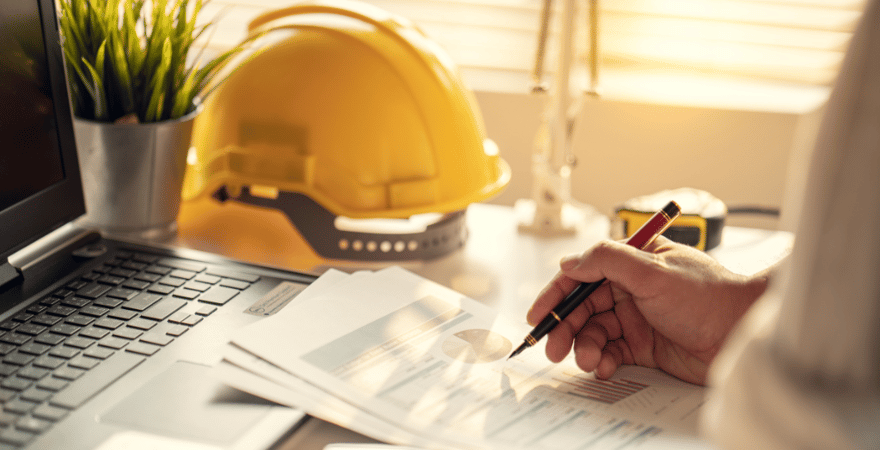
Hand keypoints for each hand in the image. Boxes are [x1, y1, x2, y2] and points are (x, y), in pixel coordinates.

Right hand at [527, 236, 767, 384]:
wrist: (743, 333)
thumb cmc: (710, 295)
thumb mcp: (653, 270)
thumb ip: (607, 260)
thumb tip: (570, 262)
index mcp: (630, 262)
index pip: (582, 275)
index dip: (556, 295)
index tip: (538, 315)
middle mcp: (630, 289)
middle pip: (582, 308)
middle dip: (565, 328)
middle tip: (553, 347)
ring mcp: (636, 318)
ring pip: (594, 333)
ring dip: (585, 347)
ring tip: (589, 361)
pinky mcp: (644, 347)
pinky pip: (611, 353)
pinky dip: (603, 361)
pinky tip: (605, 367)